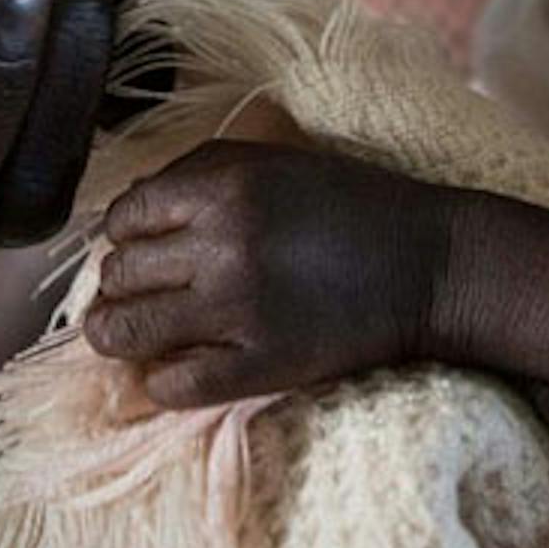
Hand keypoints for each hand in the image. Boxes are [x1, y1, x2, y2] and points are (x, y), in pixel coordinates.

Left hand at [83, 142, 456, 406]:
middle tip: (150, 292)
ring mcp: (238, 309)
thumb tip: (126, 212)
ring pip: (125, 332)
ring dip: (122, 334)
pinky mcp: (260, 366)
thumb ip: (199, 173)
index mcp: (225, 185)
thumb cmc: (354, 205)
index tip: (145, 248)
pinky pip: (170, 386)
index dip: (126, 235)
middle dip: (122, 285)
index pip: (124, 216)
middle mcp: (222, 244)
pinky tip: (180, 367)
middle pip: (116, 275)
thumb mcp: (276, 161)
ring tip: (142, 334)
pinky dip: (162, 381)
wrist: (432, 265)